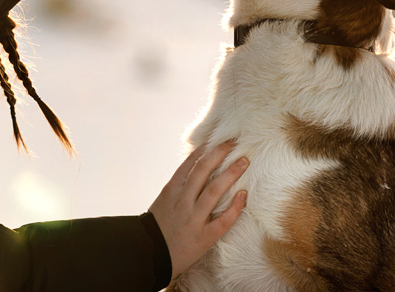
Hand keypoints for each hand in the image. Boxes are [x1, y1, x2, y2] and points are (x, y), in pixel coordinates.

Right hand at [148, 142, 248, 277]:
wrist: (151, 254)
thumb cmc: (160, 224)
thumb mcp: (165, 199)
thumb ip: (180, 184)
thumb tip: (198, 164)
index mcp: (172, 189)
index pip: (190, 163)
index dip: (207, 149)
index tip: (220, 140)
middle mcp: (182, 201)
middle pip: (203, 170)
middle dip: (220, 154)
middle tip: (235, 144)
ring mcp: (193, 218)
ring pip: (214, 191)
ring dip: (231, 174)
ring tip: (244, 162)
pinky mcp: (203, 237)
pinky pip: (222, 221)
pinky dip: (234, 207)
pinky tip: (244, 195)